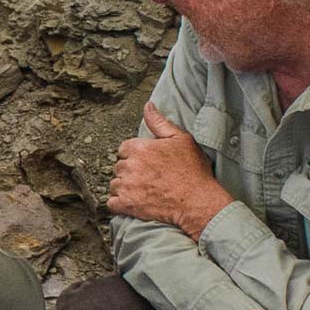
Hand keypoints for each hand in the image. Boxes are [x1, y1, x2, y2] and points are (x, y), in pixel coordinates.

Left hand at [106, 105, 234, 238]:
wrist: (197, 201)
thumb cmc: (192, 170)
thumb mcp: (181, 139)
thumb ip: (159, 122)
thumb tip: (148, 105)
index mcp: (139, 148)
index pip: (123, 149)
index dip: (134, 156)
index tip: (146, 163)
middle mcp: (129, 166)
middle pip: (119, 167)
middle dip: (129, 172)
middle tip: (148, 178)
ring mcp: (126, 186)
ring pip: (115, 184)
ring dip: (124, 188)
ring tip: (143, 191)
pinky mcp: (127, 204)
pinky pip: (112, 203)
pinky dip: (120, 204)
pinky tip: (134, 203)